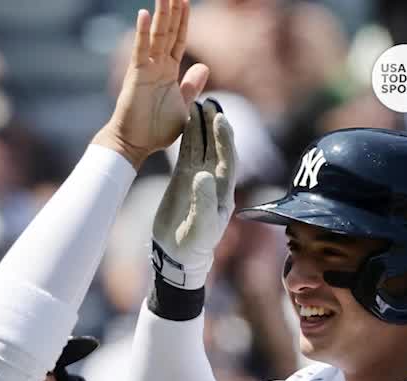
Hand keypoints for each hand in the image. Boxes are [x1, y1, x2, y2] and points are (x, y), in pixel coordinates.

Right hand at [93, 0, 210, 168]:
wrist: (135, 144)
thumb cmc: (156, 129)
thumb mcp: (183, 106)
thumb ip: (192, 86)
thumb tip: (205, 67)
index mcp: (169, 71)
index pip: (179, 39)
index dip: (184, 20)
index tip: (186, 1)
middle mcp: (157, 65)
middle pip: (168, 31)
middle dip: (173, 10)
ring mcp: (146, 68)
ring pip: (156, 35)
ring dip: (161, 14)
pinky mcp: (136, 75)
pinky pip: (141, 50)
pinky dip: (142, 32)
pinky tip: (144, 14)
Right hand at [151, 97, 237, 287]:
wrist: (178, 253)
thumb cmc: (193, 244)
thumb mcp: (200, 226)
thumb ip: (204, 201)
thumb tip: (203, 175)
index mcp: (223, 190)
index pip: (228, 159)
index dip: (225, 139)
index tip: (221, 120)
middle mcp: (214, 180)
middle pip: (216, 146)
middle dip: (214, 124)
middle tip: (210, 101)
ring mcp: (198, 177)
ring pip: (200, 146)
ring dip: (200, 126)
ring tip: (196, 103)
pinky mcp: (183, 177)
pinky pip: (186, 152)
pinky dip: (186, 136)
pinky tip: (184, 120)